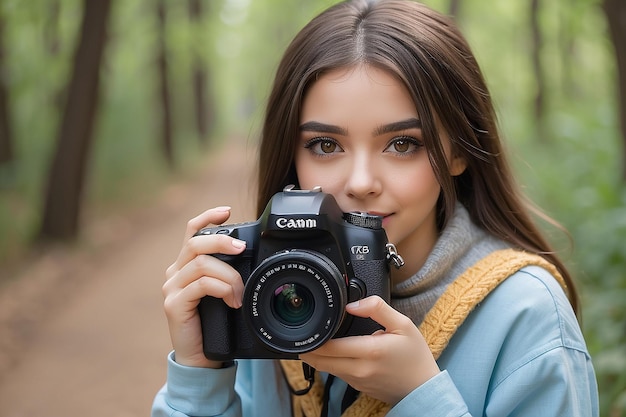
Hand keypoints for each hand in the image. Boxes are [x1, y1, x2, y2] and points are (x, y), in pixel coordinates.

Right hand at [161, 206, 245, 367]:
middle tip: (242, 248)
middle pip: (195, 243)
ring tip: (240, 293)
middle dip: (222, 241)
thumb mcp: (224, 291)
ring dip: (228, 275)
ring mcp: (172, 288)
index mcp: (186, 265)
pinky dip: (221, 289)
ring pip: (202, 264)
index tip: (228, 210)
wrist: (201, 358)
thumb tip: (251, 254)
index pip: (191, 231)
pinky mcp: (173, 304)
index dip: (208, 217)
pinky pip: (201, 285)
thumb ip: (228, 272)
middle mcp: (175, 272)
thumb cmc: (216, 323)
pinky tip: (232, 301)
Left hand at [299, 296, 439, 404]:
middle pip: (321, 361)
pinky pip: (337, 374)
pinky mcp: (358, 386)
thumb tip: (353, 304)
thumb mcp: (403, 324)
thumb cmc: (415, 357)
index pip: (330, 346)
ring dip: (318, 356)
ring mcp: (357, 380)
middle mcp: (360, 369)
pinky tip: (332, 352)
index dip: (315, 337)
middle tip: (303, 334)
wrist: (423, 389)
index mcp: (370, 351)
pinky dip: (330, 363)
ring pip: (326, 368)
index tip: (309, 326)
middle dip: (309, 348)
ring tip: (315, 340)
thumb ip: (377, 308)